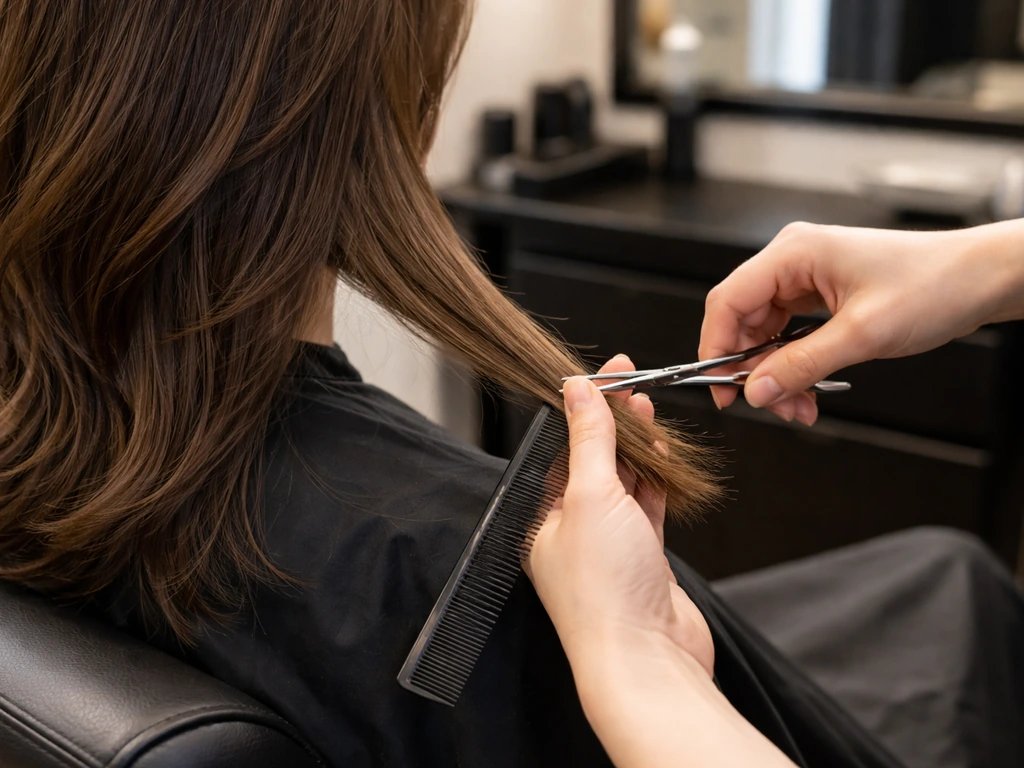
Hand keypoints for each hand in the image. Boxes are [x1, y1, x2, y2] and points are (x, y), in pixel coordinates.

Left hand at [525, 355, 713, 677]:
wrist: (647, 659)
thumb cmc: (605, 593)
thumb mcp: (590, 495)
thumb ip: (588, 439)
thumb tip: (578, 390)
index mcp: (539, 519)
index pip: (559, 449)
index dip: (583, 408)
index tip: (605, 375)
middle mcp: (569, 532)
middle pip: (590, 462)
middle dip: (611, 422)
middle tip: (630, 381)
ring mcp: (608, 546)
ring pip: (620, 482)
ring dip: (635, 447)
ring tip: (646, 408)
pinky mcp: (642, 559)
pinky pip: (645, 508)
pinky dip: (654, 480)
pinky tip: (661, 455)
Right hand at [700, 219, 1023, 424]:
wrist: (981, 279)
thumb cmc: (934, 285)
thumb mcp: (862, 335)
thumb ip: (801, 365)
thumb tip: (754, 391)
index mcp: (793, 252)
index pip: (728, 301)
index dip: (716, 348)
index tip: (720, 389)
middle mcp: (792, 261)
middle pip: (742, 321)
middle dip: (753, 370)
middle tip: (772, 406)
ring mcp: (805, 278)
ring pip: (764, 334)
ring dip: (775, 375)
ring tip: (799, 406)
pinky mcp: (819, 295)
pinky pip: (787, 336)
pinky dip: (793, 367)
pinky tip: (807, 390)